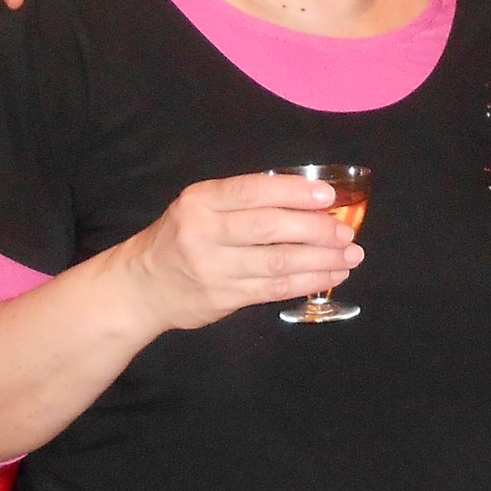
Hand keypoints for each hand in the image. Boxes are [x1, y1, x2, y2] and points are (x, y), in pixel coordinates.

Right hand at [114, 171, 363, 332]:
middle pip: (268, 228)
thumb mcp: (201, 207)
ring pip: (276, 263)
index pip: (252, 191)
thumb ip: (243, 202)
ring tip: (349, 256)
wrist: (141, 286)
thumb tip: (309, 201)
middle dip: (314, 230)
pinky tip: (330, 276)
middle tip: (345, 232)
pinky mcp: (222, 298)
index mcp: (200, 201)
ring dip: (320, 260)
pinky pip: (273, 290)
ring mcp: (212, 268)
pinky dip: (306, 282)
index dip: (293, 193)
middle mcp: (203, 232)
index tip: (328, 196)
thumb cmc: (182, 238)